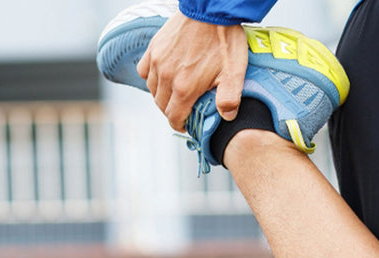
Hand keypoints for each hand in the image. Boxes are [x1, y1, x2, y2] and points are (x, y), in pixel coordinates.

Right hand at [136, 13, 248, 131]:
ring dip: (162, 95)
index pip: (173, 118)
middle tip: (184, 108)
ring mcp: (157, 62)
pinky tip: (162, 74)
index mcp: (185, 88)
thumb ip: (229, 98)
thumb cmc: (225, 39)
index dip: (180, 125)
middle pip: (161, 106)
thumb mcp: (235, 71)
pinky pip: (144, 71)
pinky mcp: (154, 48)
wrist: (212, 10)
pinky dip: (151, 77)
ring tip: (175, 92)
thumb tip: (227, 117)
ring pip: (152, 90)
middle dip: (172, 111)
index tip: (186, 124)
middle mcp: (166, 77)